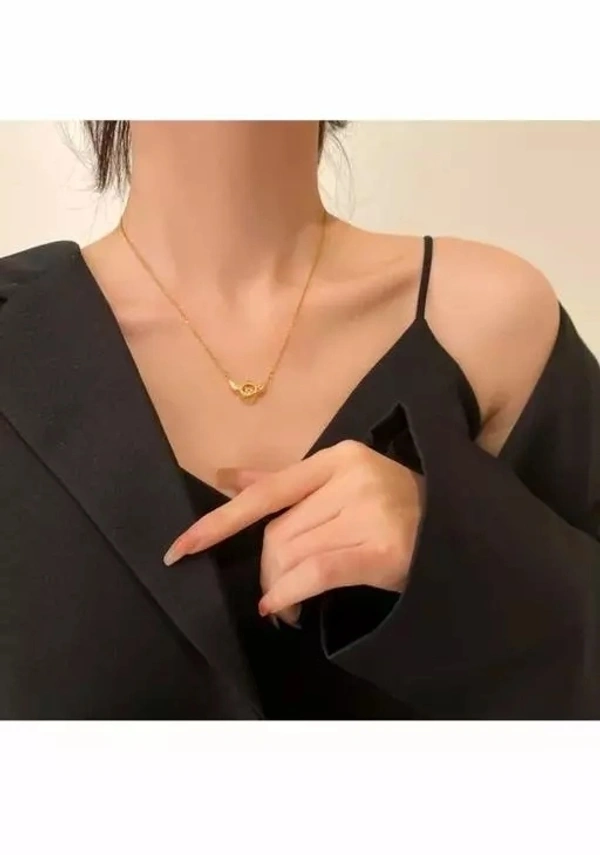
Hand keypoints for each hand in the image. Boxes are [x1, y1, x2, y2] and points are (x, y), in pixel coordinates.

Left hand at [163, 440, 423, 625]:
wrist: (456, 531)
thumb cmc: (393, 507)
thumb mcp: (342, 483)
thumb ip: (285, 483)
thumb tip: (227, 477)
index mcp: (336, 458)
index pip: (265, 492)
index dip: (218, 522)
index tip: (179, 549)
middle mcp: (351, 479)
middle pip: (277, 533)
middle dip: (265, 570)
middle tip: (273, 592)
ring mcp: (369, 512)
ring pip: (292, 556)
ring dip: (278, 589)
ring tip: (286, 606)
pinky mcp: (383, 549)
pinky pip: (315, 574)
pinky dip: (289, 595)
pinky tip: (282, 608)